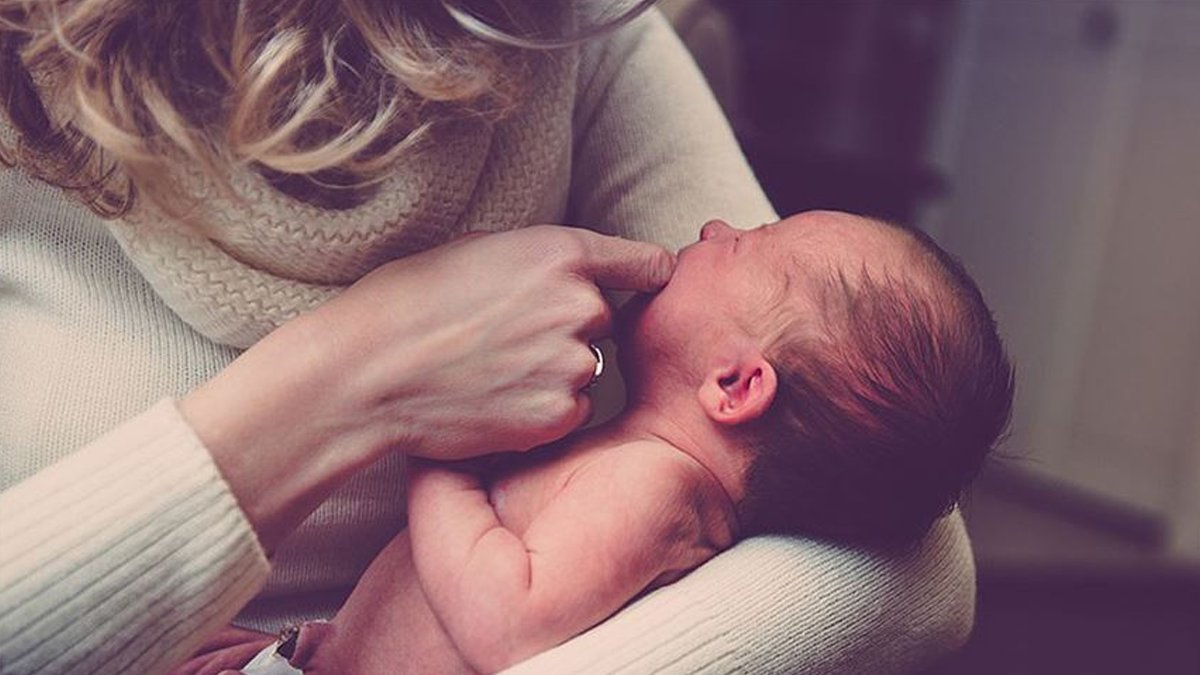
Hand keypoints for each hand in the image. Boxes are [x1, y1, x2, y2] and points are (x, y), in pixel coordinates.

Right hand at [311, 225, 673, 458]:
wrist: (369, 371)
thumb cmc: (409, 301)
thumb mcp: (479, 249)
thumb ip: (542, 259)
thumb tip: (573, 271)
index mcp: (562, 253)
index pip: (647, 262)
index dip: (648, 275)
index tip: (649, 283)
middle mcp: (580, 305)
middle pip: (604, 318)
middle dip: (570, 328)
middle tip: (508, 337)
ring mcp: (572, 363)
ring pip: (587, 367)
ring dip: (555, 371)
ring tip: (492, 369)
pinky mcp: (558, 414)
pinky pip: (571, 410)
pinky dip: (543, 409)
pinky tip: (495, 400)